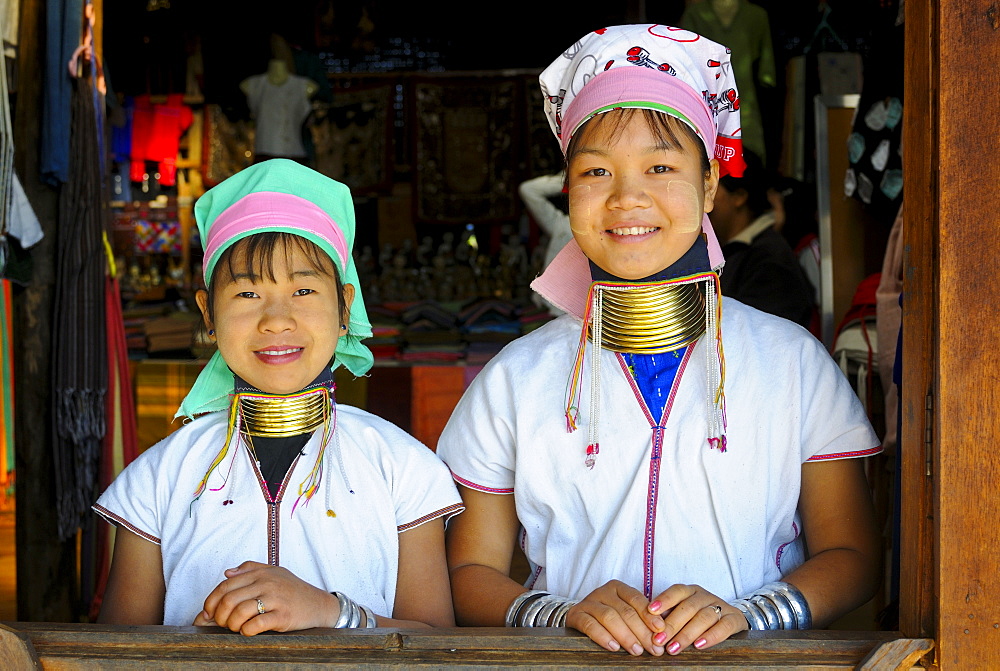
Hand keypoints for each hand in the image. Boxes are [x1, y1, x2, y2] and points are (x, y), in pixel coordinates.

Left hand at [192, 561, 339, 634]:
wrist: (319, 604)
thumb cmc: (294, 590)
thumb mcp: (274, 572)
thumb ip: (250, 569)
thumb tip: (227, 573)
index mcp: (260, 572)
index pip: (225, 585)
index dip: (211, 601)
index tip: (208, 613)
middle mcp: (267, 583)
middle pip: (228, 599)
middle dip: (219, 616)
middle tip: (222, 624)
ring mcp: (275, 599)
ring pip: (239, 612)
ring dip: (231, 625)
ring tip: (236, 628)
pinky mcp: (283, 615)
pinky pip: (256, 624)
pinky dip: (246, 631)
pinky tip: (247, 632)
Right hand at [564, 580, 666, 655]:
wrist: (579, 617)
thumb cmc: (610, 617)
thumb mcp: (625, 613)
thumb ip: (642, 619)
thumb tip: (663, 632)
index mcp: (618, 588)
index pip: (636, 599)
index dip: (649, 615)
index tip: (660, 630)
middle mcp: (603, 592)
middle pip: (625, 611)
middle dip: (642, 631)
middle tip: (653, 648)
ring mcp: (589, 602)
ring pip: (609, 617)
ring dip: (626, 636)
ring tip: (636, 650)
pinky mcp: (576, 614)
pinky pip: (590, 625)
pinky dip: (603, 636)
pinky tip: (614, 647)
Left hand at [647, 584, 747, 653]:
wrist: (731, 618)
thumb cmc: (698, 616)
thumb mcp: (683, 612)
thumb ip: (668, 616)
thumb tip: (647, 628)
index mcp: (690, 591)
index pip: (676, 591)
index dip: (664, 600)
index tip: (650, 611)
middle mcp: (704, 596)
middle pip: (688, 607)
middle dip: (671, 624)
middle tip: (658, 640)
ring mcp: (720, 606)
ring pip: (704, 617)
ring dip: (687, 634)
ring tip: (674, 648)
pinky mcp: (734, 619)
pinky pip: (724, 626)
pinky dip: (711, 636)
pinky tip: (699, 645)